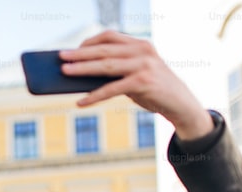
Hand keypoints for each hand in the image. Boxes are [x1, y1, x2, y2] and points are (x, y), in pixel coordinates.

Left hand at [58, 30, 213, 139]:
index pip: (110, 37)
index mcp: (140, 44)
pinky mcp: (143, 82)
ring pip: (105, 66)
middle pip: (104, 50)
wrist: (180, 104)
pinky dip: (94, 96)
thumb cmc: (154, 90)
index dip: (89, 42)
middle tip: (60, 57)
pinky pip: (112, 89)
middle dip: (80, 54)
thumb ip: (117, 71)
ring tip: (65, 73)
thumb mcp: (137, 75)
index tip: (73, 49)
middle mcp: (142, 51)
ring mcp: (143, 65)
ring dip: (82, 69)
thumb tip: (84, 77)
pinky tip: (81, 102)